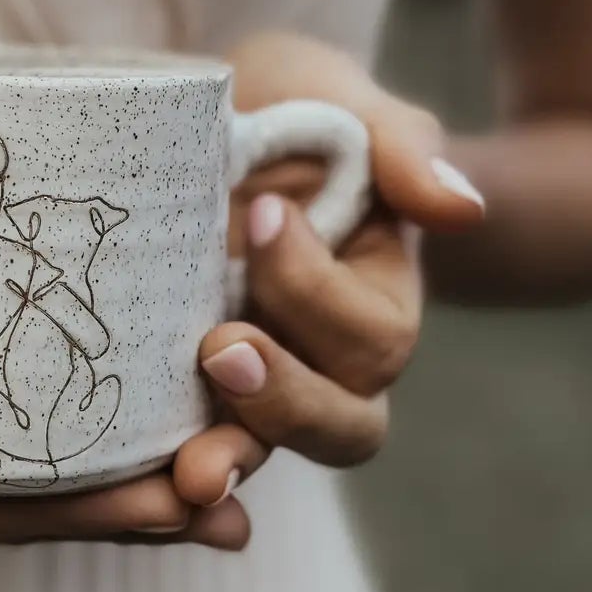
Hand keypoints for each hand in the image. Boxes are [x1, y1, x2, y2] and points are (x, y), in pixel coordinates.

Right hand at [0, 141, 249, 553]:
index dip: (71, 520)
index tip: (173, 507)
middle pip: (17, 500)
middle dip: (124, 504)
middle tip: (229, 495)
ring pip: (30, 460)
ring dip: (126, 467)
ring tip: (232, 462)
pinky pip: (20, 400)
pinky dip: (92, 409)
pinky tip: (170, 396)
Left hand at [171, 32, 487, 505]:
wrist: (215, 133)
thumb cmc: (294, 110)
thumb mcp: (342, 100)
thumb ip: (402, 145)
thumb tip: (460, 209)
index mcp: (374, 302)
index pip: (370, 332)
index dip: (320, 288)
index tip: (266, 214)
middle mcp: (322, 363)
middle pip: (338, 422)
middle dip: (284, 398)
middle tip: (220, 349)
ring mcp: (251, 386)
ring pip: (262, 452)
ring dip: (228, 460)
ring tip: (187, 470)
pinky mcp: (184, 396)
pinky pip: (183, 453)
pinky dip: (162, 481)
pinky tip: (131, 491)